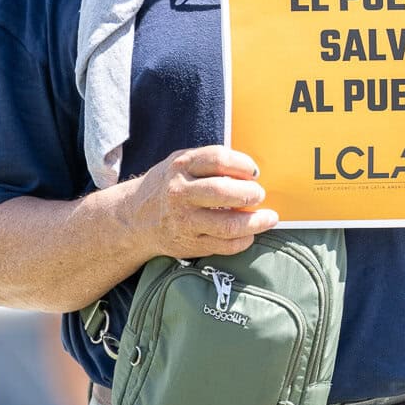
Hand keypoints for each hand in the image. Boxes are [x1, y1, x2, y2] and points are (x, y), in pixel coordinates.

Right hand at [126, 145, 277, 259]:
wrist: (135, 218)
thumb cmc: (169, 186)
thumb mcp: (181, 164)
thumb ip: (210, 163)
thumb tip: (251, 171)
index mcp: (181, 166)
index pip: (218, 159)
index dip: (243, 164)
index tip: (254, 172)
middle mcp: (180, 193)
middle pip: (223, 192)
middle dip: (250, 193)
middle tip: (259, 194)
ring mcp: (185, 221)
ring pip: (228, 225)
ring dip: (256, 222)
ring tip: (269, 218)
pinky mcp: (190, 244)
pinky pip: (225, 246)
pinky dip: (244, 240)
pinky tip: (250, 234)